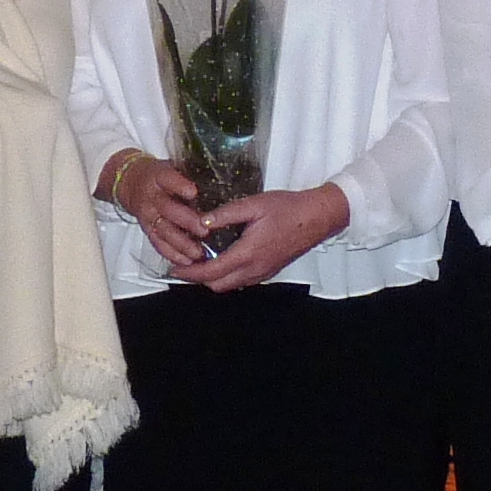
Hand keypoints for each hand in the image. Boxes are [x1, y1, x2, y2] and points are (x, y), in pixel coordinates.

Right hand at [102, 151, 217, 269]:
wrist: (131, 181)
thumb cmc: (160, 176)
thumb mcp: (173, 167)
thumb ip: (191, 175)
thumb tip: (222, 184)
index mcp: (159, 176)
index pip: (168, 179)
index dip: (179, 186)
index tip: (193, 192)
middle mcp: (152, 196)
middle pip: (168, 209)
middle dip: (187, 221)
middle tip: (204, 230)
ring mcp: (148, 215)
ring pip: (163, 230)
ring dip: (182, 244)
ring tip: (198, 253)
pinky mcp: (147, 229)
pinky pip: (158, 243)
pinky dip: (172, 254)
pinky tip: (186, 261)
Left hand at [192, 183, 352, 290]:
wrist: (317, 217)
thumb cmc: (287, 208)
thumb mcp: (254, 204)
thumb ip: (225, 214)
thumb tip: (201, 222)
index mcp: (247, 254)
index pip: (211, 272)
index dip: (189, 272)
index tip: (174, 268)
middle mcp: (253, 269)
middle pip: (217, 285)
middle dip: (196, 278)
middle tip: (182, 264)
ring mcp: (262, 273)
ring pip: (229, 285)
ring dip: (211, 278)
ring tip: (198, 261)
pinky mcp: (268, 271)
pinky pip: (241, 281)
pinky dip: (225, 276)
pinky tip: (221, 259)